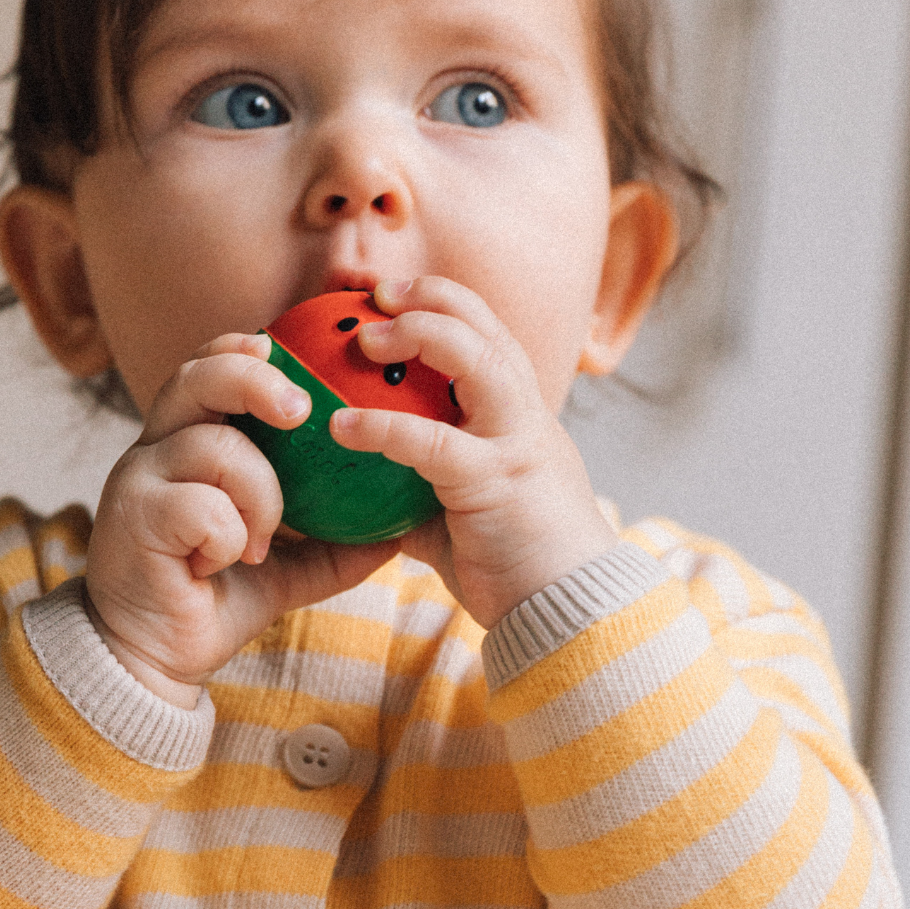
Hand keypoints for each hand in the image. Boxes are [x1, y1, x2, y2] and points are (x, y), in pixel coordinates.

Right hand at [83, 333, 398, 703]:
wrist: (152, 658)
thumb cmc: (215, 599)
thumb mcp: (288, 567)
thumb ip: (332, 543)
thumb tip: (398, 530)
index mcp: (185, 443)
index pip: (206, 368)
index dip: (239, 349)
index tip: (279, 349)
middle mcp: (154, 449)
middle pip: (198, 377)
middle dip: (254, 380)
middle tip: (299, 410)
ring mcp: (138, 480)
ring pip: (215, 446)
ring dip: (258, 496)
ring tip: (258, 543)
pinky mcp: (133, 518)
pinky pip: (201, 505)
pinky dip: (228, 536)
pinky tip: (218, 563)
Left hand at [329, 275, 617, 629]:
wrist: (570, 613)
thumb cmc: (515, 566)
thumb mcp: (463, 514)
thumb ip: (422, 491)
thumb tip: (362, 491)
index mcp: (520, 415)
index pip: (486, 335)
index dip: (440, 303)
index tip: (389, 298)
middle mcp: (524, 415)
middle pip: (485, 325)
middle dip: (430, 296)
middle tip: (374, 294)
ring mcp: (515, 442)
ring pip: (475, 358)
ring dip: (419, 333)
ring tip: (364, 338)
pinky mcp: (495, 480)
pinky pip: (431, 441)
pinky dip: (382, 427)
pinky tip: (339, 427)